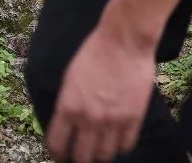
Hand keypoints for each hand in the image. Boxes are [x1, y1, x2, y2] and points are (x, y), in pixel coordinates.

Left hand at [45, 21, 156, 161]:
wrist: (124, 40)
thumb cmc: (95, 52)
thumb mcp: (70, 78)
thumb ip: (67, 103)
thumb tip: (67, 124)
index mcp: (68, 107)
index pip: (57, 144)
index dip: (58, 154)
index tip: (62, 155)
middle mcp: (88, 118)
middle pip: (81, 156)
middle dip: (80, 159)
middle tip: (83, 155)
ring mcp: (112, 119)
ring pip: (104, 155)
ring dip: (101, 155)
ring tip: (102, 149)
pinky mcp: (134, 117)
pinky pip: (127, 144)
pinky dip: (122, 146)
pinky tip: (119, 140)